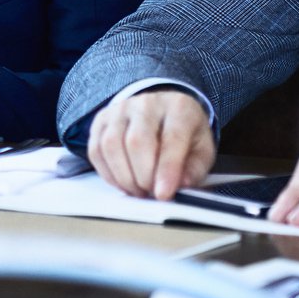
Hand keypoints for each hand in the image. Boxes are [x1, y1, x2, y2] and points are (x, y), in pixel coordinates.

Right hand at [87, 87, 215, 200]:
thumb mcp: (202, 150)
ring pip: (112, 144)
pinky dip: (107, 173)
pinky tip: (122, 182)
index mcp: (178, 107)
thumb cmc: (185, 135)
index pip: (172, 138)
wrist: (163, 112)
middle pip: (137, 140)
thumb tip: (180, 185)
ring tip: (137, 191)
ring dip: (123, 176)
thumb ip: (194, 169)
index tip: (163, 195)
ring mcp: (120, 109)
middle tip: (150, 194)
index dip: (167, 169)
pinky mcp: (102, 119)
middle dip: (142, 176)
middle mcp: (147, 103)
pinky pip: (96, 149)